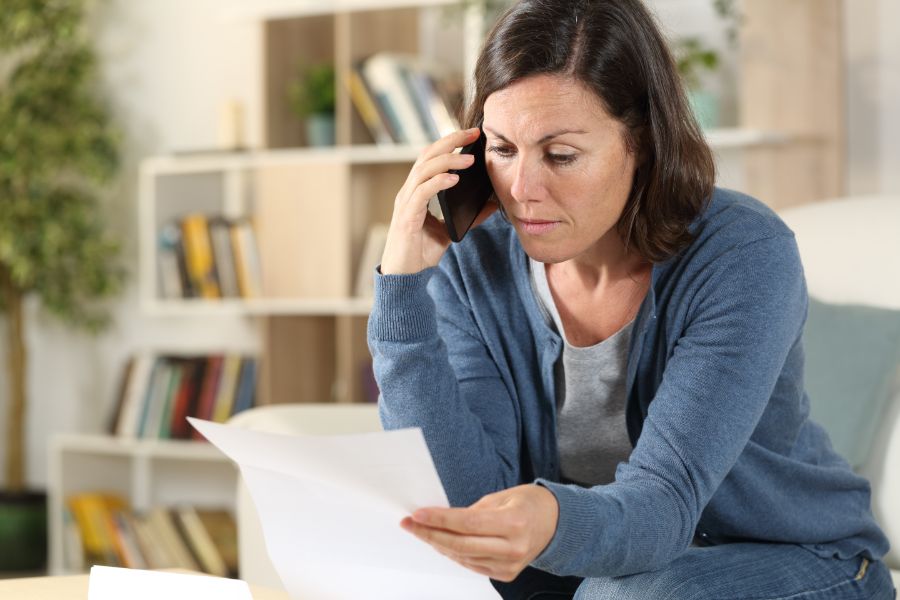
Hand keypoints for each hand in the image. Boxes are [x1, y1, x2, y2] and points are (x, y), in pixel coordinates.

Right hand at [380, 127, 496, 274]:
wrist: (404, 276)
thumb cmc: (421, 252)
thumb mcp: (449, 230)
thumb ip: (468, 217)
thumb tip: (492, 204)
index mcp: (416, 191)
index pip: (431, 158)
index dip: (450, 143)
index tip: (473, 135)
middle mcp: (408, 192)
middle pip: (427, 155)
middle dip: (450, 141)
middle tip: (473, 133)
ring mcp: (406, 203)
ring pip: (424, 170)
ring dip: (447, 161)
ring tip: (469, 159)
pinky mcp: (407, 218)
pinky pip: (422, 193)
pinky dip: (438, 183)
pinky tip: (455, 179)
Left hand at [400, 484, 558, 581]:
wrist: (556, 523)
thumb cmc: (529, 503)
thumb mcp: (502, 496)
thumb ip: (473, 510)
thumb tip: (442, 519)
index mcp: (514, 522)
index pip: (468, 523)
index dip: (439, 519)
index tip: (417, 514)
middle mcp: (513, 547)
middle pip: (461, 545)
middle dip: (430, 534)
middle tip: (410, 524)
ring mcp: (510, 565)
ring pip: (463, 557)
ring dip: (438, 544)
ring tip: (421, 530)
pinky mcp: (506, 574)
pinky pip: (472, 565)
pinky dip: (454, 554)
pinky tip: (441, 542)